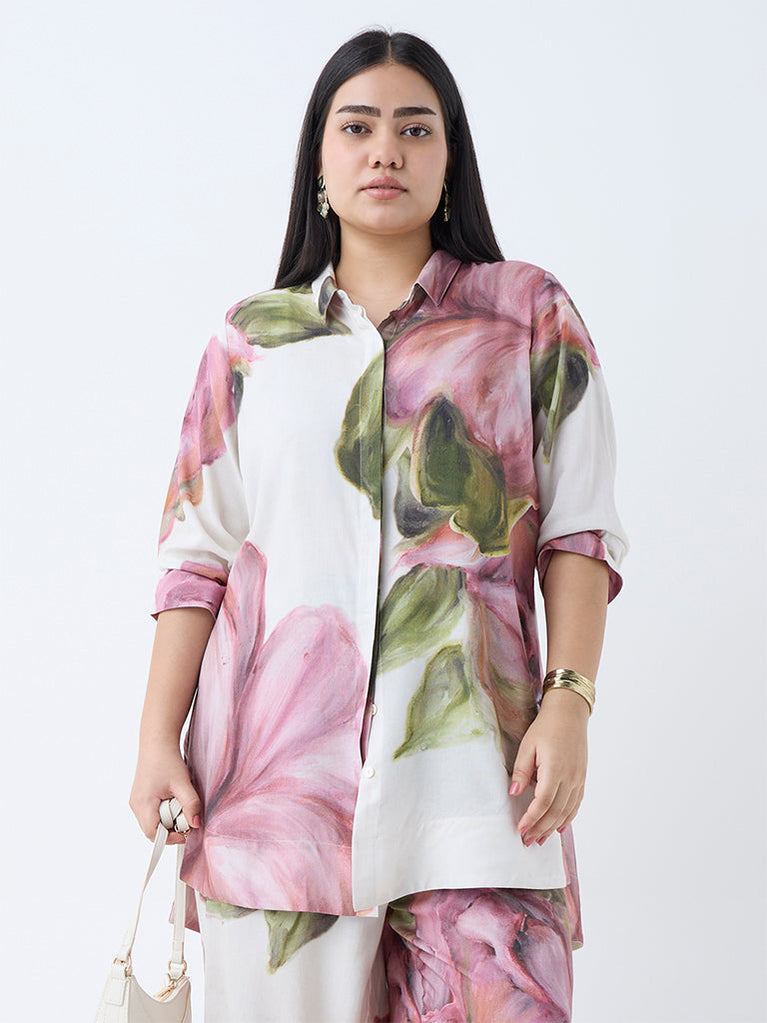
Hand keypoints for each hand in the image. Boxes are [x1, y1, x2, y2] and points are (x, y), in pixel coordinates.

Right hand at [129, 740, 201, 845]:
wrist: (157, 742)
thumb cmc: (167, 760)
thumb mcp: (183, 783)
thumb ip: (191, 805)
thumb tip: (196, 824)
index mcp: (143, 803)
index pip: (153, 834)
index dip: (170, 838)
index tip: (186, 833)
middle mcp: (135, 805)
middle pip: (152, 829)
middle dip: (170, 828)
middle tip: (185, 815)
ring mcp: (136, 801)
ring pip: (152, 821)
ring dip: (167, 819)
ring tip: (178, 803)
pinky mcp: (139, 796)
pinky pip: (151, 812)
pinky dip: (163, 811)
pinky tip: (172, 798)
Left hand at [509, 688, 588, 845]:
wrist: (569, 713)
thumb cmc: (546, 727)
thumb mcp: (528, 745)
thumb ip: (521, 770)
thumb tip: (514, 793)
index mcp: (555, 770)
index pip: (542, 803)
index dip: (531, 819)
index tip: (521, 830)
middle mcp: (570, 778)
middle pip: (555, 812)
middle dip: (541, 829)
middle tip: (528, 841)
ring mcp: (578, 779)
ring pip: (567, 811)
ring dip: (554, 828)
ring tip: (541, 840)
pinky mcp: (582, 778)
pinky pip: (576, 804)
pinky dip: (568, 818)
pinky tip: (560, 827)